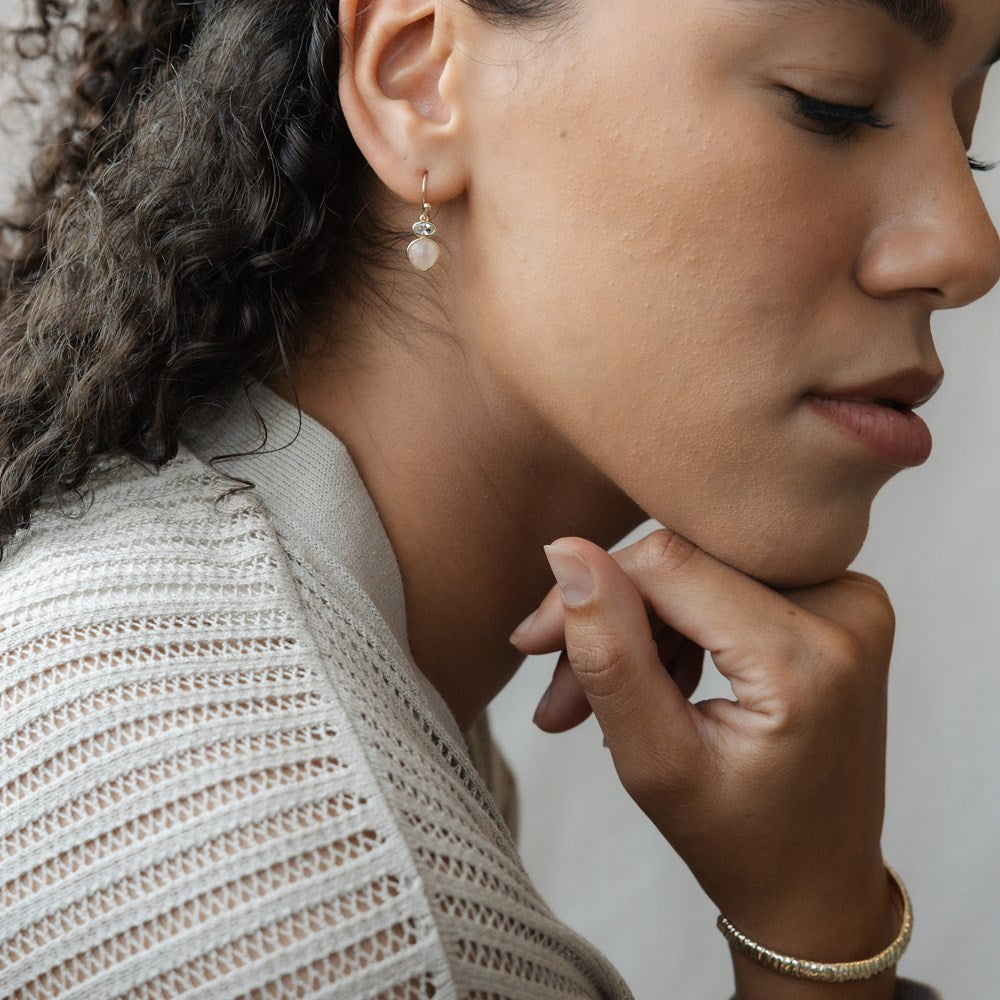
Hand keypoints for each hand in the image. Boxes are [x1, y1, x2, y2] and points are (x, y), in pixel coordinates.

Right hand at [511, 529, 899, 993]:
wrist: (820, 883)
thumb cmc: (739, 841)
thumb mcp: (656, 763)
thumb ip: (609, 655)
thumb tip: (567, 553)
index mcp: (808, 656)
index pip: (665, 564)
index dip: (587, 591)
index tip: (534, 643)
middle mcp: (847, 608)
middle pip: (683, 564)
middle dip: (610, 617)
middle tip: (560, 689)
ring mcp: (852, 600)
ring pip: (700, 571)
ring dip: (637, 624)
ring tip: (595, 697)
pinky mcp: (840, 603)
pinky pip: (729, 583)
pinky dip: (678, 624)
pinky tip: (654, 678)